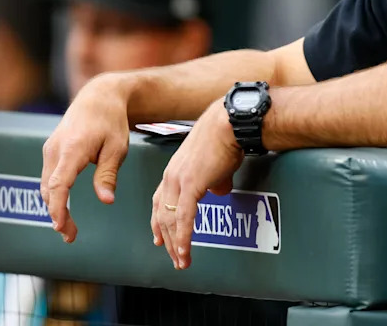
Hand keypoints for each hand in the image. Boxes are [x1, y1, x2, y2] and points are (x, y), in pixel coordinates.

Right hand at [40, 74, 129, 242]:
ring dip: (54, 206)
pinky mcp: (51, 150)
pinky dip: (53, 194)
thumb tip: (106, 201)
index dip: (58, 208)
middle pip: (49, 190)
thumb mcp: (117, 148)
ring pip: (46, 185)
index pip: (59, 185)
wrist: (99, 97)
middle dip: (57, 215)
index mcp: (72, 149)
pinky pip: (49, 176)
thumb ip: (108, 175)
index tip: (61, 227)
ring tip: (68, 227)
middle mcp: (55, 149)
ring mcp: (50, 149)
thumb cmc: (111, 121)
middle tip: (70, 236)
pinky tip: (63, 207)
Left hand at [152, 98, 243, 269]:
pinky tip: (185, 250)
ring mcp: (179, 181)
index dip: (158, 222)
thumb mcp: (215, 163)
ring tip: (182, 261)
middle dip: (168, 241)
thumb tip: (219, 189)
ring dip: (176, 244)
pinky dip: (184, 237)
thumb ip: (213, 179)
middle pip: (162, 216)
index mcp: (174, 170)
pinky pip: (184, 217)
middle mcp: (171, 177)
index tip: (159, 239)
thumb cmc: (225, 137)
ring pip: (171, 220)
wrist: (227, 124)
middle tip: (174, 258)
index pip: (160, 202)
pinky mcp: (191, 185)